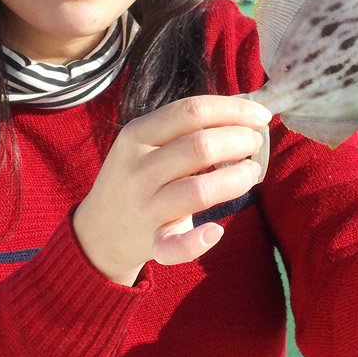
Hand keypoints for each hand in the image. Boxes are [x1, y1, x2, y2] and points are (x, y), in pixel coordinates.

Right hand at [73, 95, 271, 285]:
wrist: (98, 231)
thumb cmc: (137, 178)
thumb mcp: (145, 144)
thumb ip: (184, 129)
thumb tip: (243, 112)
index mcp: (137, 134)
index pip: (191, 111)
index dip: (232, 110)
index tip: (259, 115)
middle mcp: (138, 168)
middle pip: (199, 146)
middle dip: (240, 140)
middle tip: (255, 143)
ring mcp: (144, 207)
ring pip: (198, 190)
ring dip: (236, 179)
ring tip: (251, 173)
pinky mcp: (151, 242)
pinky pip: (176, 246)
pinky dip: (199, 241)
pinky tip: (216, 231)